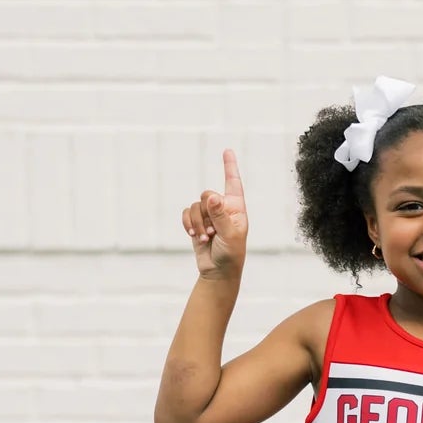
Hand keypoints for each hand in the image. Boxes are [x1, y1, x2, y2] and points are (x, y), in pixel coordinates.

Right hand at [184, 147, 248, 279]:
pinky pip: (186, 213)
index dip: (230, 166)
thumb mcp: (230, 235)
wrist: (218, 271)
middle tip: (212, 231)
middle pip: (207, 194)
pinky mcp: (196, 222)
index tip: (227, 151)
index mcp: (236, 208)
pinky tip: (193, 236)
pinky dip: (188, 224)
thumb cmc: (231, 254)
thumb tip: (213, 196)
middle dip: (206, 213)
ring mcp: (208, 215)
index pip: (233, 183)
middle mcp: (222, 208)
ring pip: (195, 206)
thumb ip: (220, 215)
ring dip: (197, 223)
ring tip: (205, 238)